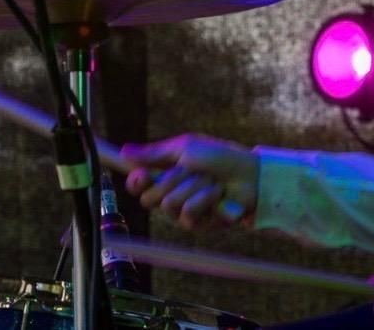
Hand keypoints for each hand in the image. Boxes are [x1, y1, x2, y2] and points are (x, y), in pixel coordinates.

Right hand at [121, 134, 258, 228]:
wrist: (249, 173)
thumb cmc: (219, 156)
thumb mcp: (186, 148)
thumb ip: (155, 153)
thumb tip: (124, 150)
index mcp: (166, 175)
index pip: (138, 185)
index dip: (136, 182)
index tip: (141, 174)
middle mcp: (171, 195)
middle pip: (149, 198)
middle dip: (172, 180)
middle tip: (191, 170)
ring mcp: (184, 211)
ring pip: (169, 205)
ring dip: (193, 187)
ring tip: (211, 181)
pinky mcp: (199, 225)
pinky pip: (187, 216)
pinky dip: (204, 199)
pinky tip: (217, 194)